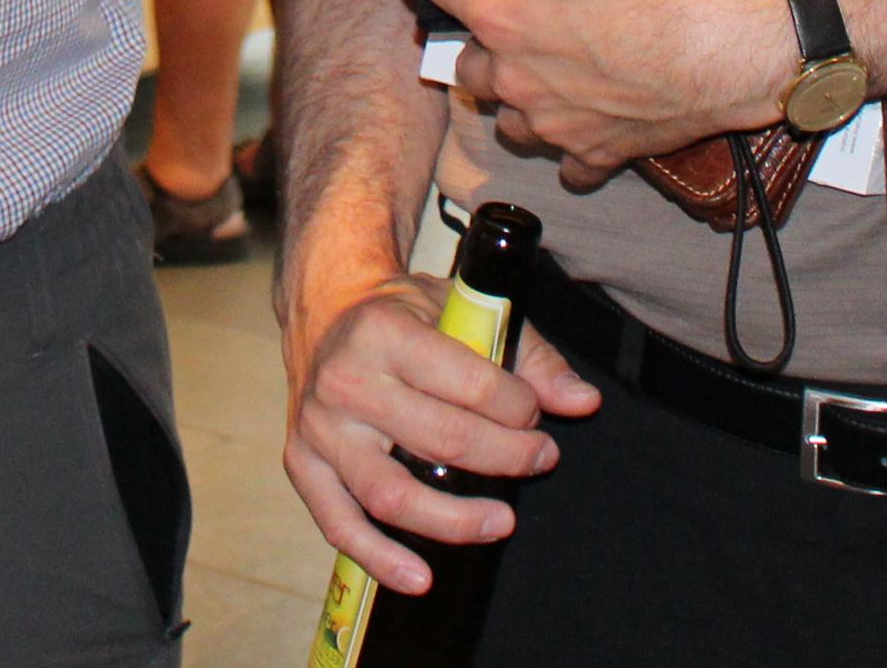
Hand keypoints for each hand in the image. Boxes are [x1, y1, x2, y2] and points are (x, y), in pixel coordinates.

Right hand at [280, 255, 596, 596]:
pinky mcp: (302, 463)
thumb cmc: (401, 314)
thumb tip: (583, 401)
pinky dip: (379, 558)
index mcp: (385, 331)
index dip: (520, 408)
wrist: (324, 310)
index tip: (536, 415)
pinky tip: (419, 577)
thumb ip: (529, 355)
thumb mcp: (461, 311)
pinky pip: (340, 524)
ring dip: (455, 520)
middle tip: (539, 459)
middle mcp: (346, 380)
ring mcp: (320, 428)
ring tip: (502, 522)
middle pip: (442, 441)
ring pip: (391, 494)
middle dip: (506, 457)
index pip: (471, 384)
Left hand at [380, 0, 792, 180]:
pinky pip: (572, 167)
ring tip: (526, 84)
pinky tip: (580, 142)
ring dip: (515, 104)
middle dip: (474, 49)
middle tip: (485, 29)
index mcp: (501, 9)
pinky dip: (572, 155)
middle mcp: (516, 72)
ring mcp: (558, 118)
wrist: (720, 47)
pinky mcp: (602, 150)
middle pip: (470, 68)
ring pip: (513, 122)